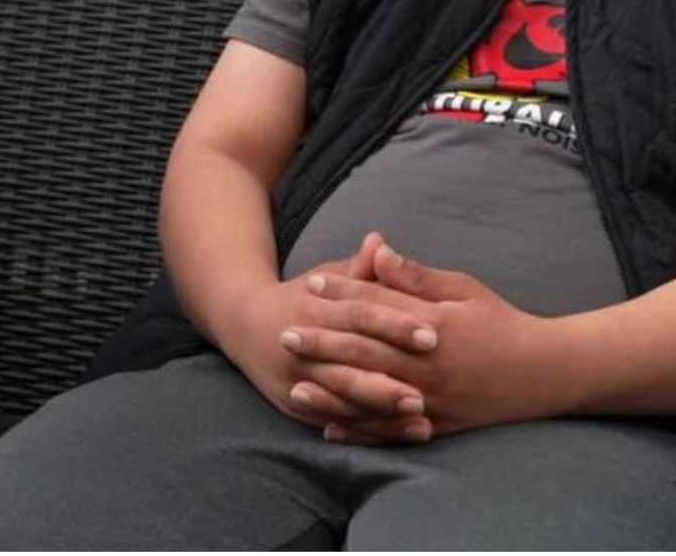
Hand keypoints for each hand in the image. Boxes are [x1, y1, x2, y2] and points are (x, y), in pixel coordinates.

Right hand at [218, 234, 435, 436]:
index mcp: (313, 309)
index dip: (395, 325)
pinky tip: (399, 434)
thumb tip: (380, 241)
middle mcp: (300, 347)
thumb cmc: (300, 297)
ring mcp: (295, 379)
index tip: (432, 335)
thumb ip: (358, 268)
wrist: (243, 323)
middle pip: (348, 365)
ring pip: (341, 400)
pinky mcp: (296, 406)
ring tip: (420, 421)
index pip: (359, 316)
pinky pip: (335, 421)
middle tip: (427, 393)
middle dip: (388, 382)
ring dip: (381, 413)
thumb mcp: (326, 277)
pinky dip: (367, 430)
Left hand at [283, 238, 558, 439]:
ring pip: (371, 399)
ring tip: (294, 387)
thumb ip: (416, 277)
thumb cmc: (500, 322)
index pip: (377, 307)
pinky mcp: (437, 426)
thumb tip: (377, 251)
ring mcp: (432, 401)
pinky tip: (329, 428)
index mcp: (433, 327)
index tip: (310, 284)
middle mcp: (429, 368)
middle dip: (322, 344)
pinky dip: (359, 431)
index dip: (342, 294)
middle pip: (365, 354)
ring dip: (330, 394)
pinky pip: (391, 432)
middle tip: (284, 335)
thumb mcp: (462, 289)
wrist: (544, 372)